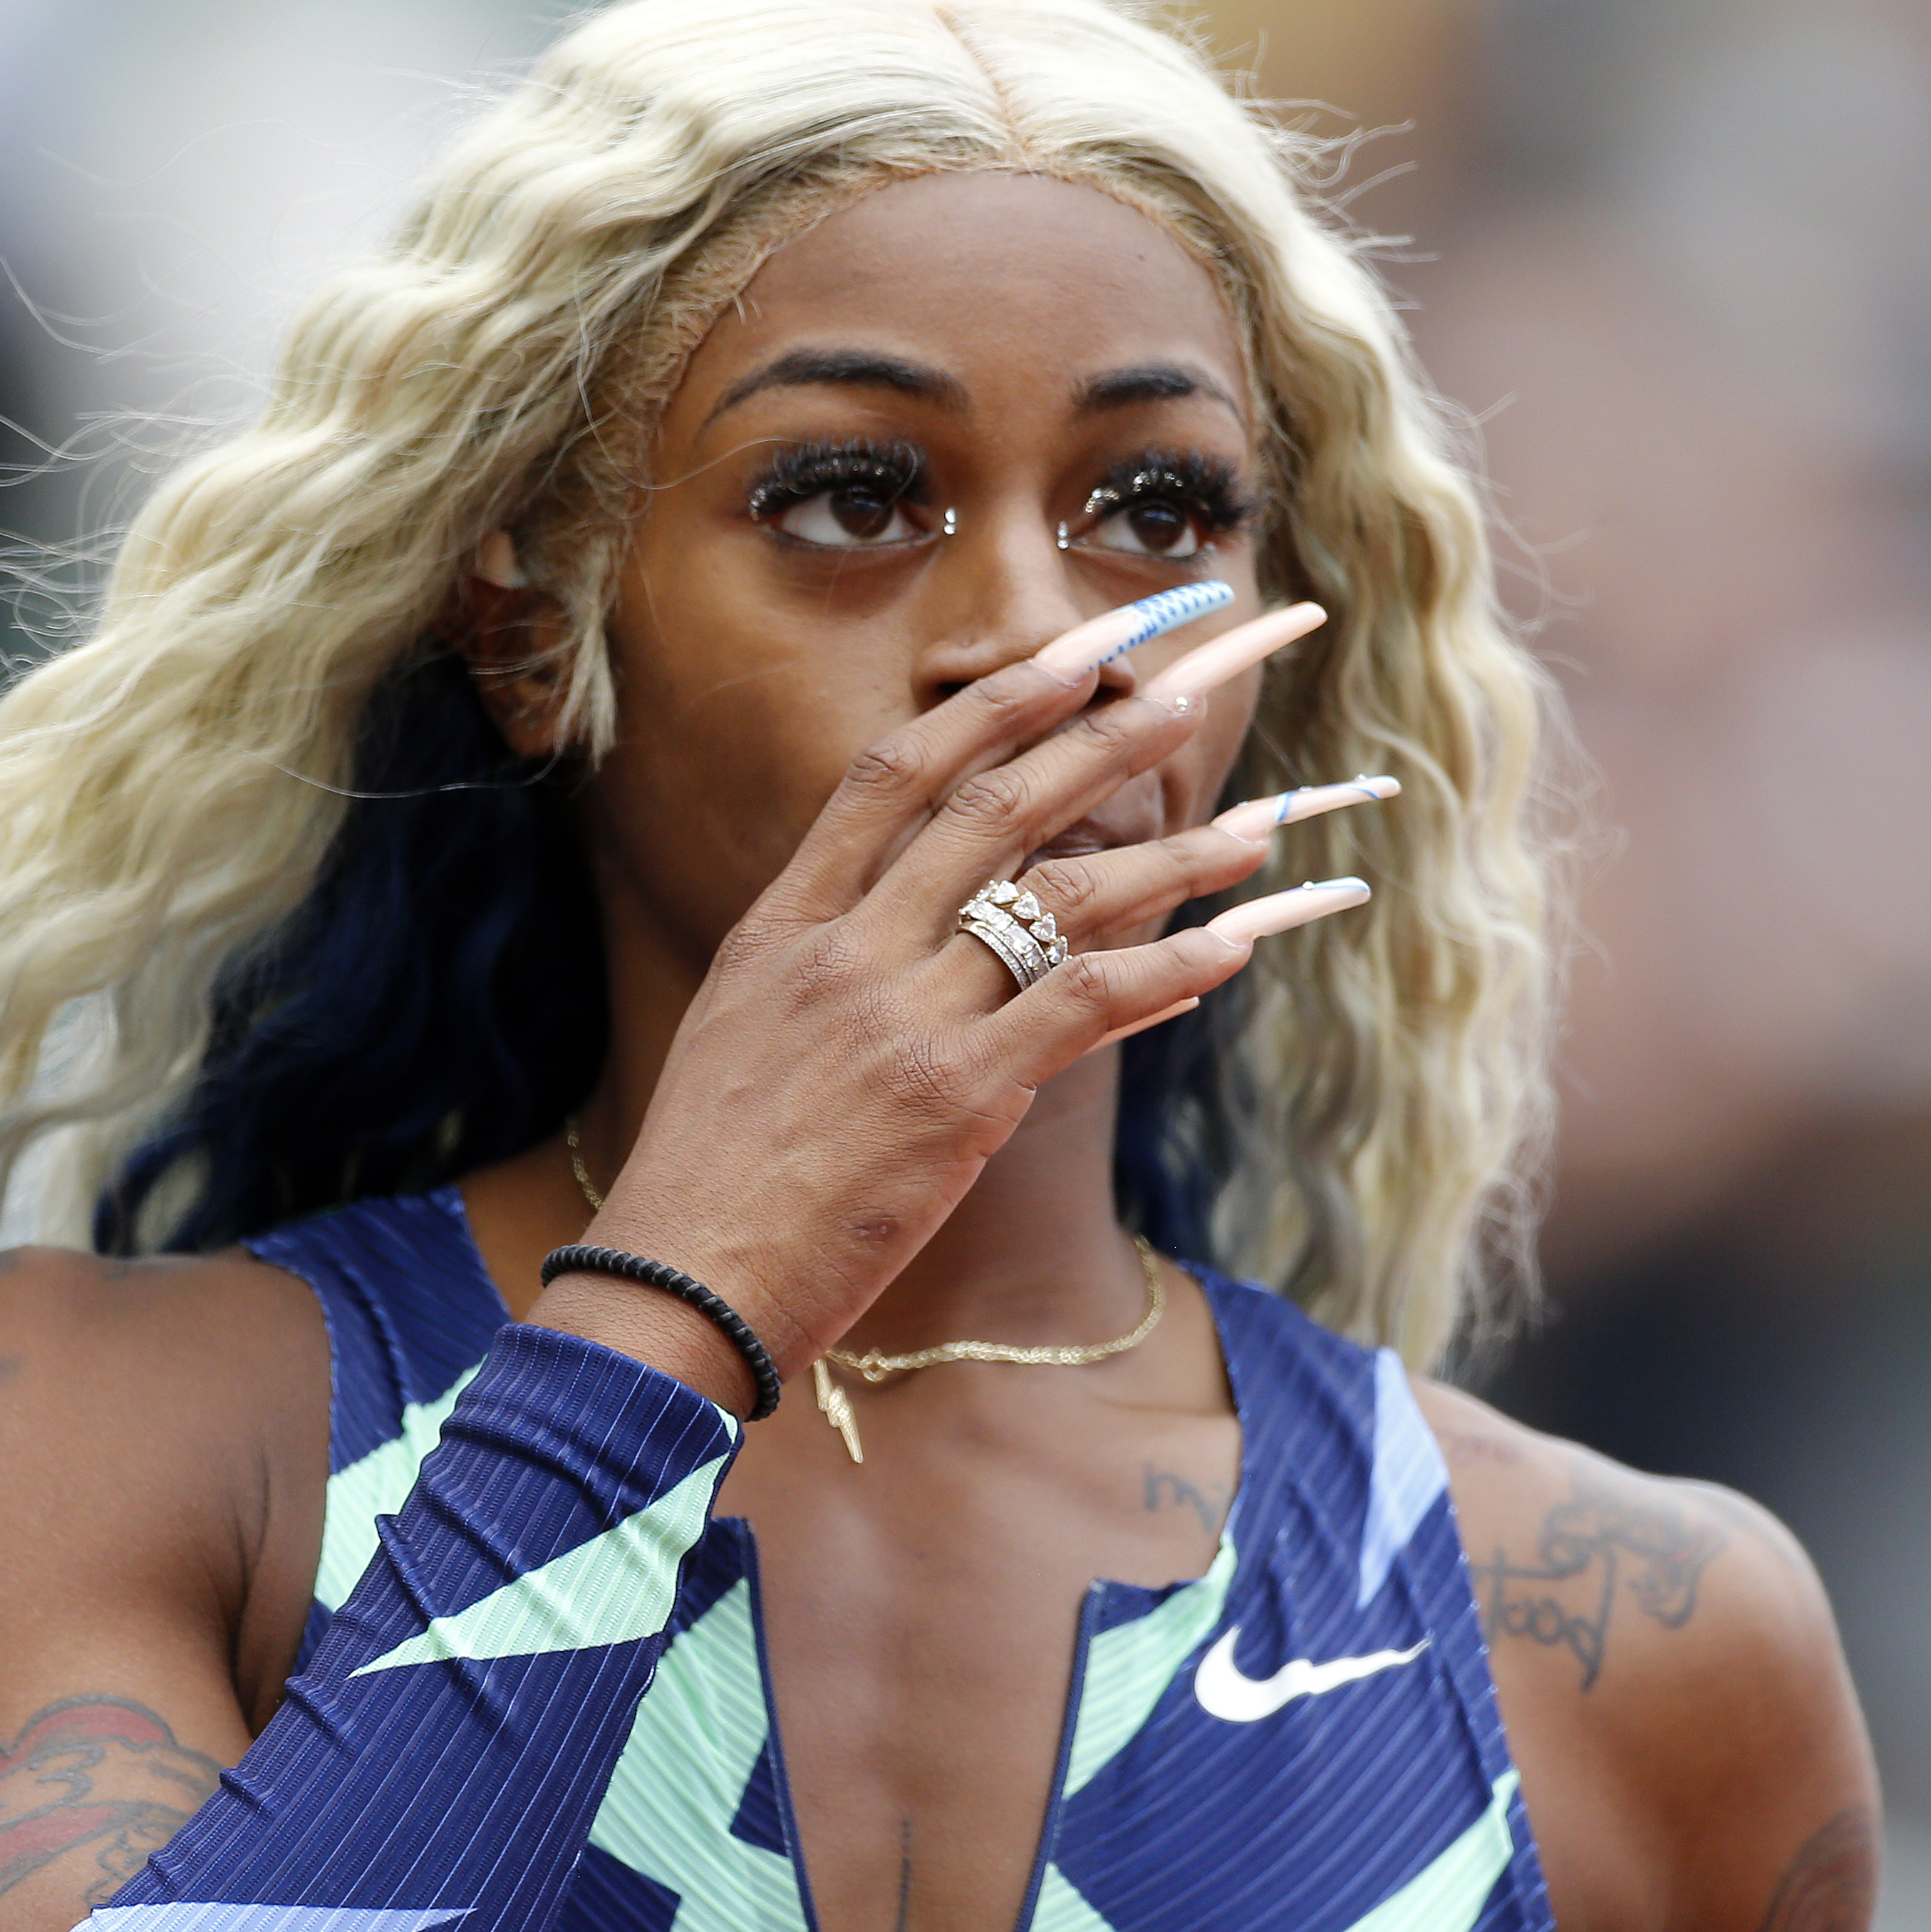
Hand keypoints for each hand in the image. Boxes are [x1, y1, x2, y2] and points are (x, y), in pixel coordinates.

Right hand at [538, 586, 1374, 1413]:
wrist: (678, 1280)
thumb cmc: (713, 1177)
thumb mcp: (747, 1033)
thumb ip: (828, 964)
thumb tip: (932, 923)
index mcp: (786, 922)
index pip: (897, 771)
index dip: (995, 702)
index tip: (1076, 651)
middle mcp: (846, 948)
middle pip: (993, 806)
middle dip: (1100, 737)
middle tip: (1187, 693)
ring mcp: (900, 1017)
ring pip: (1057, 896)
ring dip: (1167, 854)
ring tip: (1251, 824)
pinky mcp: (954, 1099)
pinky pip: (1084, 1006)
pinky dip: (1170, 971)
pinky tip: (1233, 947)